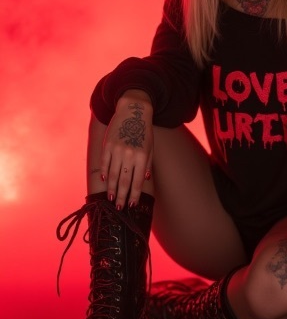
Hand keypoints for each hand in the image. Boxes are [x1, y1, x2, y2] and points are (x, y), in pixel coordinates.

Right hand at [101, 90, 153, 208]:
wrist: (133, 110)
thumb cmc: (144, 131)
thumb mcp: (150, 147)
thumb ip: (147, 164)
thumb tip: (144, 180)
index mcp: (141, 157)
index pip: (137, 181)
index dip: (134, 194)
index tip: (132, 204)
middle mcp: (129, 155)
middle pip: (123, 180)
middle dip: (121, 196)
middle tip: (119, 208)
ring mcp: (117, 150)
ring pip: (112, 174)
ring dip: (111, 188)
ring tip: (110, 199)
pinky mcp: (107, 145)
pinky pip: (104, 162)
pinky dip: (103, 172)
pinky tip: (104, 181)